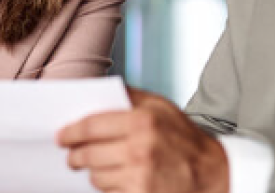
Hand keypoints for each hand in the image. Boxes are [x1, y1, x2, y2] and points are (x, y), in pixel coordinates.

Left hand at [58, 86, 228, 192]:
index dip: (71, 132)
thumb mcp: (162, 107)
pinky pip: (108, 192)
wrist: (212, 174)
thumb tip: (97, 91)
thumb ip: (131, 96)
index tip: (62, 136)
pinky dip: (108, 187)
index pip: (91, 126)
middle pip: (88, 153)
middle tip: (72, 155)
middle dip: (75, 155)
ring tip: (99, 166)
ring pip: (95, 176)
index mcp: (143, 121)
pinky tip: (116, 179)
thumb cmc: (185, 139)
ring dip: (92, 172)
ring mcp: (139, 177)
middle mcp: (139, 149)